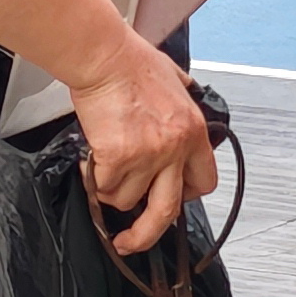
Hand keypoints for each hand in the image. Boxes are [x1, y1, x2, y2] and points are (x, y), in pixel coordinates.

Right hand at [66, 37, 218, 253]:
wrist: (104, 56)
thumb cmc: (131, 61)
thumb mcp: (173, 78)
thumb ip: (182, 96)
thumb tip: (184, 94)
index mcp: (192, 131)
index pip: (204, 181)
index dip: (186, 196)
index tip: (172, 199)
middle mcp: (174, 148)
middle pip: (168, 211)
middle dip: (147, 234)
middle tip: (131, 240)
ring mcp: (148, 155)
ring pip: (126, 200)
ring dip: (111, 191)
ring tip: (103, 169)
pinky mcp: (119, 158)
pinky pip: (102, 188)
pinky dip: (93, 181)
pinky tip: (92, 162)